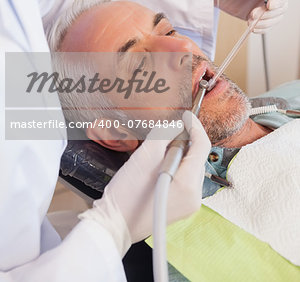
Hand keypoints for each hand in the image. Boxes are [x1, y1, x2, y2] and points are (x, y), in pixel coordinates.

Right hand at [79, 112, 209, 255]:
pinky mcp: (181, 206)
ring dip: (177, 154)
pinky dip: (174, 167)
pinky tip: (157, 168)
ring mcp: (189, 204)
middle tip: (164, 134)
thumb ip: (163, 135)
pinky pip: (183, 178)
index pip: (202, 146)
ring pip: (189, 167)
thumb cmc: (127, 194)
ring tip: (157, 154)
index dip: (194, 126)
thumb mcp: (144, 157)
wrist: (114, 224)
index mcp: (188, 184)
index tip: (185, 115)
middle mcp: (194, 196)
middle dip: (183, 141)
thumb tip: (175, 125)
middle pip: (196, 156)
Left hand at [214, 0, 287, 32]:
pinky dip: (262, 29)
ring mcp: (262, 5)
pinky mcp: (255, 15)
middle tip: (254, 14)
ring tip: (251, 22)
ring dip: (266, 23)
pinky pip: (265, 25)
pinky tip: (253, 28)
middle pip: (281, 7)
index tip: (269, 5)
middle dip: (270, 14)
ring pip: (275, 18)